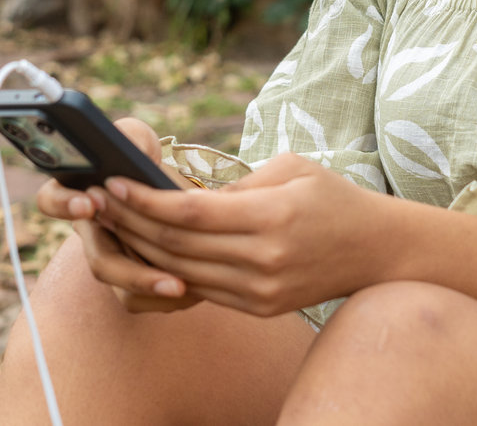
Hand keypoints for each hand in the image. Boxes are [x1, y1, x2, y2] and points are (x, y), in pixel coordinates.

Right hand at [34, 117, 201, 313]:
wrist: (167, 190)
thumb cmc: (142, 158)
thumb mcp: (135, 140)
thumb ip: (126, 137)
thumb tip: (128, 146)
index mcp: (78, 196)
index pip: (51, 200)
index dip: (64, 204)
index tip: (88, 202)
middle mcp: (91, 235)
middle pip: (99, 263)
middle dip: (130, 271)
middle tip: (165, 275)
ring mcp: (112, 261)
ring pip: (123, 290)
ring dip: (152, 289)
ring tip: (182, 287)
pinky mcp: (132, 282)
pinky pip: (142, 300)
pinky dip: (167, 297)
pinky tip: (194, 288)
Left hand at [91, 152, 382, 317]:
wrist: (377, 251)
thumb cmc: (333, 197)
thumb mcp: (290, 169)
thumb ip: (237, 185)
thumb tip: (185, 194)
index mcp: (271, 217)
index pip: (190, 213)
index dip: (145, 199)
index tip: (113, 181)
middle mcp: (263, 260)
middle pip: (178, 245)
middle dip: (132, 221)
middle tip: (99, 198)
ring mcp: (260, 290)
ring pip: (182, 272)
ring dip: (142, 248)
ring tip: (114, 222)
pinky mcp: (259, 307)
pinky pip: (201, 289)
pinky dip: (169, 270)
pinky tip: (147, 250)